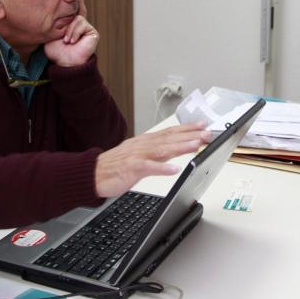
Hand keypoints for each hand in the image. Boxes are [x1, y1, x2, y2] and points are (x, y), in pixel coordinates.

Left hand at [44, 9, 98, 66]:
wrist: (65, 62)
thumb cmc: (56, 51)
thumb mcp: (50, 34)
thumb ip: (53, 23)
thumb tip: (52, 10)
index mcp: (70, 24)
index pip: (69, 12)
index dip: (64, 12)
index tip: (58, 19)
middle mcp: (78, 25)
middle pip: (72, 13)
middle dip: (65, 25)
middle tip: (62, 38)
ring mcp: (86, 28)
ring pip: (77, 18)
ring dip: (70, 31)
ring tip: (67, 41)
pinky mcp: (92, 32)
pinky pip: (82, 24)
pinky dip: (75, 32)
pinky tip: (73, 41)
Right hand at [94, 122, 213, 197]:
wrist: (92, 173)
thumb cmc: (116, 165)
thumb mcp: (138, 153)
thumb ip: (156, 150)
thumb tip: (175, 147)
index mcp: (146, 141)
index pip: (170, 131)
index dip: (188, 128)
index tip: (203, 125)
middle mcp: (143, 144)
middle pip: (170, 138)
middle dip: (190, 135)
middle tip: (208, 134)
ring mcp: (137, 155)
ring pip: (162, 149)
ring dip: (181, 147)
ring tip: (197, 145)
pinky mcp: (131, 168)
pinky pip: (149, 167)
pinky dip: (162, 168)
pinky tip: (175, 169)